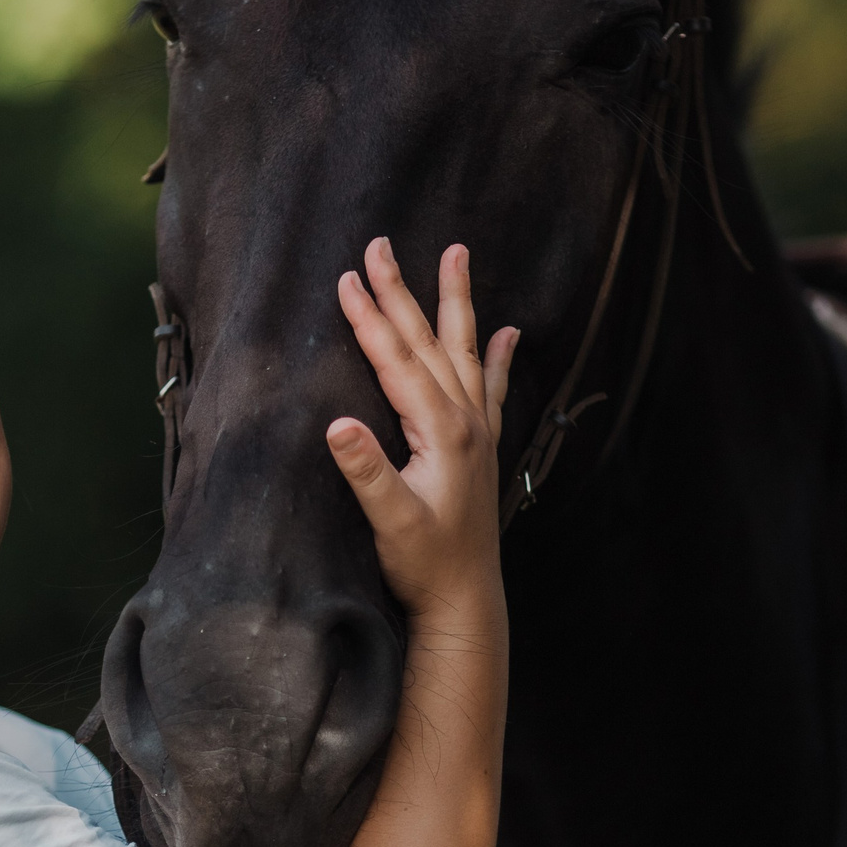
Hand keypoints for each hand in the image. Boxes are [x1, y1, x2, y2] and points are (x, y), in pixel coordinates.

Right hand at [326, 238, 516, 626]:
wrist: (466, 602)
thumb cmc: (425, 565)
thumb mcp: (390, 521)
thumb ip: (366, 472)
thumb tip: (337, 425)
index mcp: (442, 431)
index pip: (399, 361)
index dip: (370, 319)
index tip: (346, 279)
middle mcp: (466, 423)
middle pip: (429, 342)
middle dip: (402, 292)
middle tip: (381, 245)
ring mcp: (478, 433)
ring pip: (464, 351)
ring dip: (455, 303)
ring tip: (457, 255)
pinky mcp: (481, 450)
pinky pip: (493, 388)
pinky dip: (499, 356)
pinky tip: (509, 333)